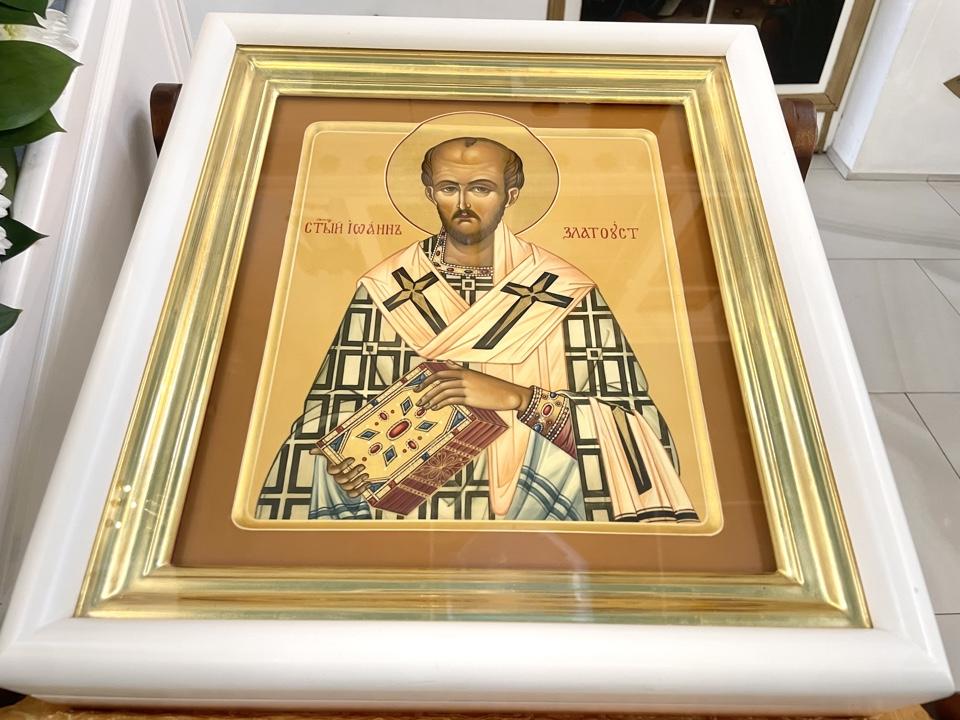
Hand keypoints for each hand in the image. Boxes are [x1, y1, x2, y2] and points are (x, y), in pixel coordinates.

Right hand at [308, 451, 369, 496]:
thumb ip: (324, 450)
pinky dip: (361, 490)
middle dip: (352, 473)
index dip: (342, 466)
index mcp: (333, 468)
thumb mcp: (335, 450)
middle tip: (362, 466)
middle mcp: (338, 477)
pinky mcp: (353, 489)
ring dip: (357, 481)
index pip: (333, 471)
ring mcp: (345, 484)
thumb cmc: (345, 454)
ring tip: (365, 474)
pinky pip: (353, 494)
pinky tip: (368, 483)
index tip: (352, 458)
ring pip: (348, 487)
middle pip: (341, 480)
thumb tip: (312, 451)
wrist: (357, 458)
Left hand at [416, 362, 533, 411]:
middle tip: (417, 398)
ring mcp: (467, 388)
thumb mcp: (475, 375)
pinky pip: (452, 400)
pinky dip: (441, 404)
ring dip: (431, 399)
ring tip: (424, 406)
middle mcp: (464, 378)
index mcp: (465, 372)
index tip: (418, 387)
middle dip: (425, 390)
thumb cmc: (493, 386)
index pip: (441, 373)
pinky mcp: (471, 398)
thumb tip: (448, 361)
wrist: (509, 394)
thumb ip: (460, 369)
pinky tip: (435, 408)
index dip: (427, 380)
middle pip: (439, 382)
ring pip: (443, 392)